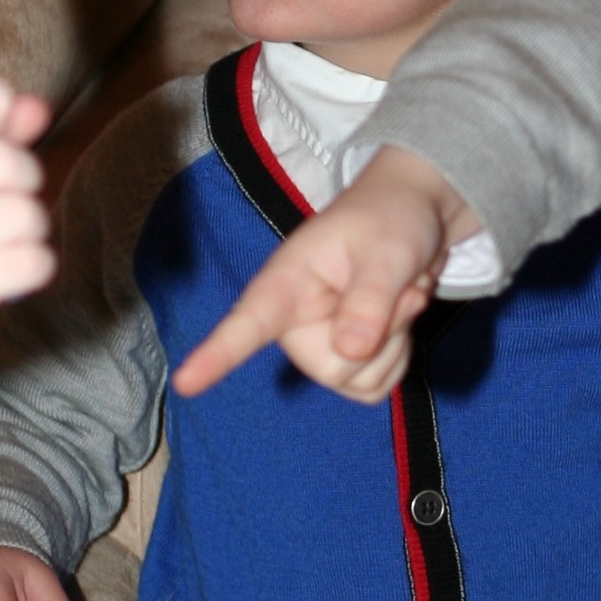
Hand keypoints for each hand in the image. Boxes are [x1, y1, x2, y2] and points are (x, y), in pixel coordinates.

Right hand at [171, 147, 478, 403]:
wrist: (414, 214)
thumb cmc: (390, 220)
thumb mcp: (389, 251)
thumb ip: (370, 299)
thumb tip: (350, 352)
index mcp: (287, 283)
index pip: (247, 323)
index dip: (216, 355)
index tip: (185, 382)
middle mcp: (294, 322)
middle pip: (334, 369)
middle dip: (380, 337)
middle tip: (400, 291)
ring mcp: (319, 344)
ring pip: (359, 381)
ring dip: (395, 343)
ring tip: (399, 296)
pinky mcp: (345, 360)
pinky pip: (376, 386)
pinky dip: (398, 355)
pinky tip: (398, 318)